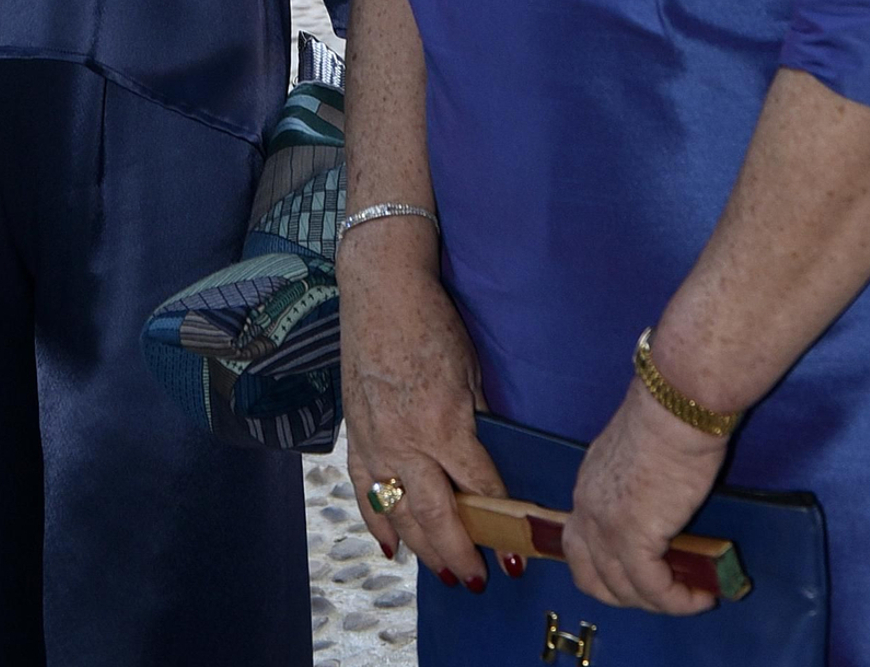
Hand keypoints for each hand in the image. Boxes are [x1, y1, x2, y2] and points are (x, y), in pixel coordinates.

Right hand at [340, 233, 503, 585]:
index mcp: (443, 424)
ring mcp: (376, 441)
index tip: (514, 555)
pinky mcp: (356, 433)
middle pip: (435, 514)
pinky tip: (390, 548)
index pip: (477, 488)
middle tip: (477, 580)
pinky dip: (376, 522)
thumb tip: (489, 463)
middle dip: (458, 552)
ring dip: (422, 548)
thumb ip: (476, 420)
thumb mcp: (470, 368)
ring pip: (398, 511)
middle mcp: (407, 442)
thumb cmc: (432, 321)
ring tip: (444, 574)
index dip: (497, 524)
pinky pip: (363, 490)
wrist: (381, 288)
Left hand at [561, 381, 723, 612]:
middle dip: (628, 597)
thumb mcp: (637, 456)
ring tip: (692, 596)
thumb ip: (636, 487)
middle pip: (592, 578)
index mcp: (587, 486)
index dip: (604, 573)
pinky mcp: (634, 538)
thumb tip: (660, 510)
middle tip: (664, 595)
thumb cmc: (667, 417)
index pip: (578, 547)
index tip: (637, 579)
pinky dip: (679, 601)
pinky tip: (702, 597)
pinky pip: (654, 589)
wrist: (677, 405)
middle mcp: (587, 509)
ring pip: (624, 590)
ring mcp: (606, 526)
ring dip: (660, 603)